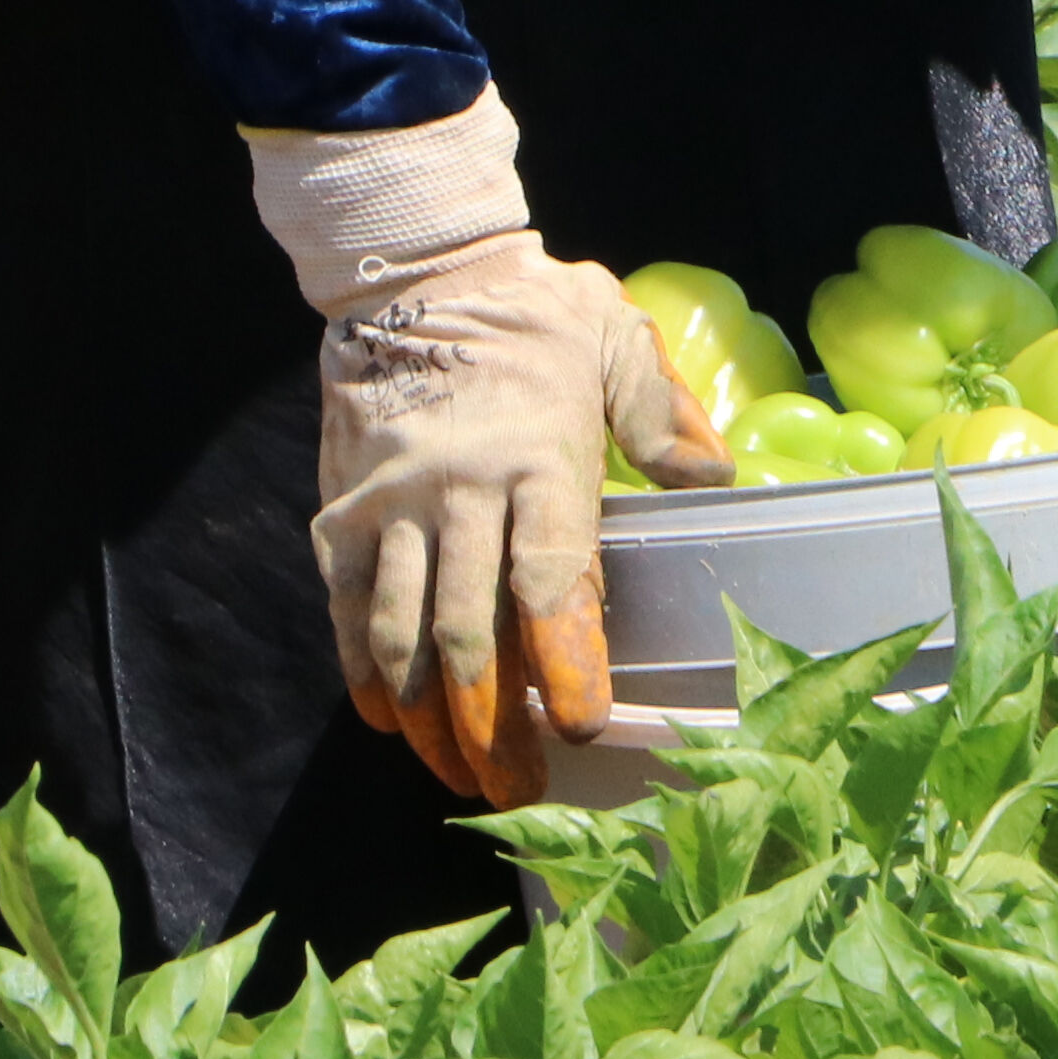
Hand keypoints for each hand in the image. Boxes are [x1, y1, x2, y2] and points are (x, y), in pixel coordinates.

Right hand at [255, 94, 720, 806]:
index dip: (563, 661)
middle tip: (518, 787)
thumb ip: (663, 414)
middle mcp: (459, 490)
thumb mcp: (616, 338)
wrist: (413, 271)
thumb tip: (714, 477)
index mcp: (538, 457)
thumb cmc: (532, 312)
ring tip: (459, 773)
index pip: (549, 578)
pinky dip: (364, 673)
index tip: (581, 725)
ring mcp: (392, 504)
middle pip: (471, 632)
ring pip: (402, 635)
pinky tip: (386, 720)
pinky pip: (347, 608)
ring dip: (429, 718)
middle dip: (493, 724)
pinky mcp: (343, 509)